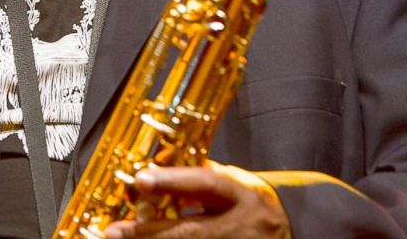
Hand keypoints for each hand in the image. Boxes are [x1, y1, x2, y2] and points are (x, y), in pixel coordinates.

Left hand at [103, 161, 290, 238]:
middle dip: (149, 233)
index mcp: (243, 195)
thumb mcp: (235, 184)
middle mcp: (242, 226)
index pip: (206, 184)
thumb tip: (160, 172)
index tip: (140, 179)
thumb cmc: (254, 203)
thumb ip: (202, 180)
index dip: (173, 181)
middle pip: (191, 231)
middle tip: (115, 231)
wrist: (291, 230)